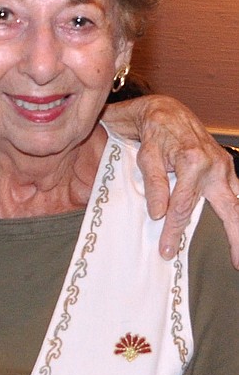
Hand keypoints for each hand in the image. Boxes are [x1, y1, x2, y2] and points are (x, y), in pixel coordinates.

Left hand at [104, 94, 238, 265]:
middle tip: (236, 263)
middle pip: (228, 209)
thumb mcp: (145, 155)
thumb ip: (154, 183)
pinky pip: (235, 193)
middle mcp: (214, 165)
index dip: (174, 232)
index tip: (167, 251)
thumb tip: (159, 213)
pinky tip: (236, 229)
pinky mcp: (225, 167)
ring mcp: (224, 166)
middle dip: (235, 238)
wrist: (166, 111)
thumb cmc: (152, 132)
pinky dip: (237, 211)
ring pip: (236, 203)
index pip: (183, 207)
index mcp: (192, 162)